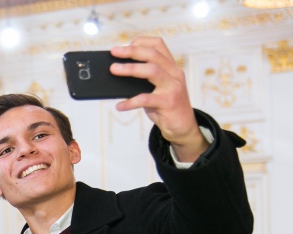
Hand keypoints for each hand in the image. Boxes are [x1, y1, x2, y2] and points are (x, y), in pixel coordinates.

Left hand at [110, 36, 208, 162]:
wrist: (183, 127)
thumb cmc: (164, 106)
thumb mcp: (155, 88)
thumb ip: (143, 80)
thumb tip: (116, 73)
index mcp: (170, 66)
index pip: (158, 45)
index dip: (141, 42)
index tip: (124, 45)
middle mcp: (174, 73)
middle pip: (153, 54)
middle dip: (132, 51)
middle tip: (114, 52)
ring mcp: (173, 87)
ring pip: (152, 71)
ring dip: (130, 69)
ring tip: (113, 70)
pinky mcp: (169, 102)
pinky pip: (146, 99)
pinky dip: (131, 102)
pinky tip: (119, 106)